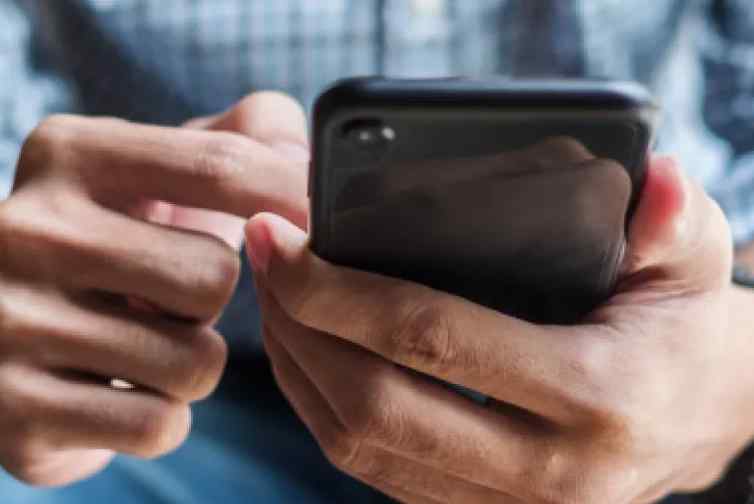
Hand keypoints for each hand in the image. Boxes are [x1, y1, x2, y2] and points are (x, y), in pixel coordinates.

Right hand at [0, 92, 307, 485]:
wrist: (8, 329)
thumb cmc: (117, 240)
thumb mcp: (161, 171)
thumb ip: (241, 137)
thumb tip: (304, 150)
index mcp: (71, 153)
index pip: (222, 167)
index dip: (294, 200)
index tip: (326, 226)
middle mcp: (26, 229)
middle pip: (214, 276)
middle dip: (214, 300)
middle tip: (170, 298)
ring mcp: (9, 322)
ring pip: (195, 361)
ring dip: (194, 363)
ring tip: (146, 343)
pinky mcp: (14, 411)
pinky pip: (158, 424)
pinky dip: (163, 416)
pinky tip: (125, 390)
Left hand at [249, 156, 750, 502]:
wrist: (698, 418)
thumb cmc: (683, 331)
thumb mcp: (692, 265)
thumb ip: (676, 223)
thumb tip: (656, 182)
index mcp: (591, 395)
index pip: (429, 339)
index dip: (338, 288)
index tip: (283, 236)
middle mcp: (543, 471)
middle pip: (371, 404)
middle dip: (299, 326)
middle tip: (266, 257)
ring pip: (357, 447)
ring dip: (297, 367)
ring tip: (274, 297)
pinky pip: (371, 468)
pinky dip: (322, 407)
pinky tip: (308, 350)